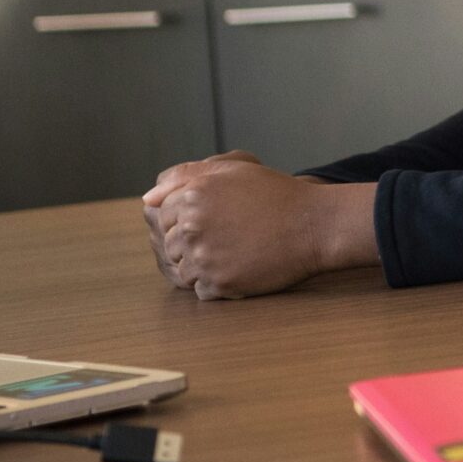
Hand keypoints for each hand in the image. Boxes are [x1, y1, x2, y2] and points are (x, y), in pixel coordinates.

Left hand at [140, 154, 374, 299]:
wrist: (315, 225)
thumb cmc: (276, 195)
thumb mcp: (232, 170)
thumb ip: (183, 176)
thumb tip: (147, 199)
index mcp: (192, 196)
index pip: (162, 216)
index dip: (187, 218)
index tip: (214, 219)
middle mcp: (193, 227)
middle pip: (170, 245)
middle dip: (193, 242)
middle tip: (228, 237)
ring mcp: (205, 258)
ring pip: (182, 269)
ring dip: (202, 264)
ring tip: (233, 252)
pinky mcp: (220, 284)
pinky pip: (201, 290)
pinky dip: (216, 283)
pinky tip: (239, 267)